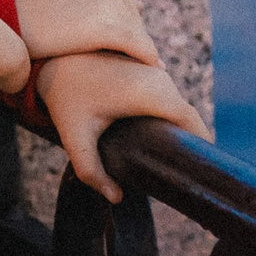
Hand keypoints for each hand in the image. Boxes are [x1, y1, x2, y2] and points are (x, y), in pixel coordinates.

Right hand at [12, 0, 164, 64]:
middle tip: (136, 77)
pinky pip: (140, 49)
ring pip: (143, 42)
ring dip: (143, 60)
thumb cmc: (33, 14)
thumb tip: (131, 12)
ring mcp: (112, 8)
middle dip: (137, 52)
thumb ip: (95, 10)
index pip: (135, 20)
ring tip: (141, 82)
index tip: (123, 64)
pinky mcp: (107, 28)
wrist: (8, 13)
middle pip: (140, 31)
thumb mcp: (69, 5)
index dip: (131, 43)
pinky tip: (146, 77)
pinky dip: (147, 62)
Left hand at [33, 51, 212, 201]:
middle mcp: (159, 77)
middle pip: (186, 116)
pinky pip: (165, 95)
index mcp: (152, 94)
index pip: (192, 122)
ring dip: (176, 128)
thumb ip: (91, 172)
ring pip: (175, 104)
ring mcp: (154, 68)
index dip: (202, 146)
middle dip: (188, 143)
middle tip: (181, 175)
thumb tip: (116, 198)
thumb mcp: (75, 137)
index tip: (201, 174)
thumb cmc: (65, 96)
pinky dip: (165, 114)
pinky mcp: (146, 65)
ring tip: (169, 160)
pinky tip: (154, 137)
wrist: (53, 56)